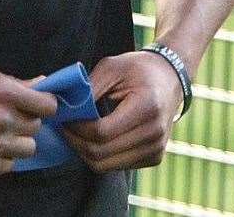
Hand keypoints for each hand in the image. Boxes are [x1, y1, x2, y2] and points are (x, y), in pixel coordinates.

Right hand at [0, 58, 57, 175]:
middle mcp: (3, 119)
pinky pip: (7, 166)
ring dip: (16, 141)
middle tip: (8, 116)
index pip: (47, 106)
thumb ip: (11, 80)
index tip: (37, 106)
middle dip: (26, 121)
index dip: (44, 105)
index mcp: (5, 91)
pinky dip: (1, 157)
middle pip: (36, 128)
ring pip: (26, 150)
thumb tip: (39, 83)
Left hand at [61, 51, 183, 171]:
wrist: (169, 79)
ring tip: (75, 132)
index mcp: (146, 107)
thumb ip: (89, 89)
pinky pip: (117, 165)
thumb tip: (64, 108)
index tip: (63, 118)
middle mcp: (154, 134)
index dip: (76, 128)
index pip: (102, 132)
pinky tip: (94, 137)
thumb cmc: (137, 69)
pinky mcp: (154, 158)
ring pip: (106, 165)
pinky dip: (100, 155)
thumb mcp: (111, 68)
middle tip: (63, 127)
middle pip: (101, 153)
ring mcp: (156, 149)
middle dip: (76, 142)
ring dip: (85, 151)